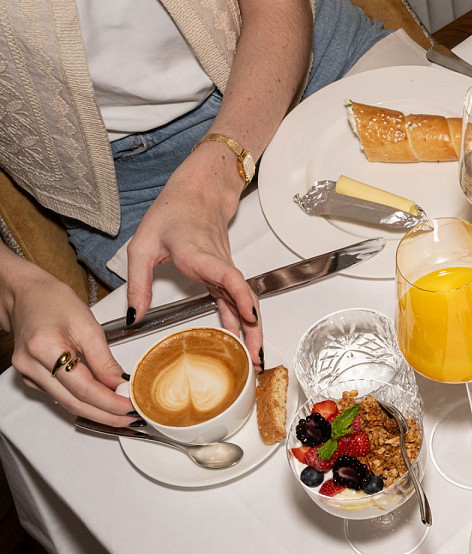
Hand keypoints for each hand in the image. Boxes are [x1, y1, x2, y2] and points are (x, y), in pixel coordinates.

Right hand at [0, 254, 134, 424]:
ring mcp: (28, 375)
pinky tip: (104, 404)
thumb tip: (122, 384)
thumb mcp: (88, 325)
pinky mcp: (32, 378)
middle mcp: (30, 366)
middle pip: (74, 403)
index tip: (132, 407)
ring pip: (68, 404)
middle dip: (107, 415)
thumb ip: (104, 359)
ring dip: (98, 412)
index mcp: (44, 348)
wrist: (25, 296)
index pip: (83, 388)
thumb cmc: (52, 301)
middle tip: (133, 418)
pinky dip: (85, 402)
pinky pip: (62, 396)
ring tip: (124, 414)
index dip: (110, 402)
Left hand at [125, 149, 263, 367]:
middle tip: (255, 357)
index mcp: (200, 254)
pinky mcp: (224, 276)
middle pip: (245, 298)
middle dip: (253, 329)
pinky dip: (242, 322)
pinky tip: (241, 342)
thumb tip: (134, 316)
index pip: (227, 276)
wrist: (196, 195)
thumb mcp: (142, 246)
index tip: (249, 315)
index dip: (240, 296)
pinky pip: (237, 302)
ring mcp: (225, 271)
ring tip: (254, 359)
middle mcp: (219, 265)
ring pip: (246, 303)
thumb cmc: (172, 214)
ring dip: (252, 331)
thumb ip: (137, 282)